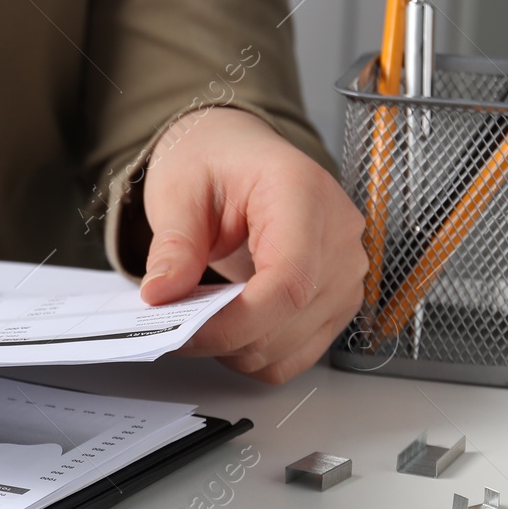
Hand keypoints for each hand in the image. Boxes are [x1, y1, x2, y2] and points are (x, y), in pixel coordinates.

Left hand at [137, 107, 366, 383]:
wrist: (238, 155)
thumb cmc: (212, 163)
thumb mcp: (177, 190)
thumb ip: (173, 244)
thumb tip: (161, 296)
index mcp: (302, 193)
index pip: (287, 281)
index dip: (234, 322)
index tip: (182, 331)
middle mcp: (338, 234)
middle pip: (290, 318)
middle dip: (223, 337)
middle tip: (170, 325)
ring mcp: (346, 271)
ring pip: (292, 347)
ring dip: (237, 349)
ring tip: (196, 318)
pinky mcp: (339, 299)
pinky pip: (299, 353)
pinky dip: (256, 353)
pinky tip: (226, 327)